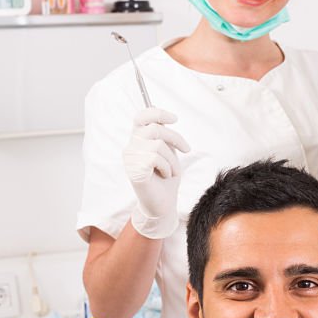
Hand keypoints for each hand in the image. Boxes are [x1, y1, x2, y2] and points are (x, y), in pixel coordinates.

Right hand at [123, 107, 190, 239]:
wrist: (162, 204)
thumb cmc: (166, 179)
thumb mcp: (168, 153)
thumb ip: (163, 136)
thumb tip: (163, 115)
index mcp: (138, 141)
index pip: (141, 117)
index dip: (157, 112)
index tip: (174, 118)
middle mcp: (131, 147)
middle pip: (154, 128)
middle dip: (175, 138)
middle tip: (186, 149)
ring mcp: (131, 159)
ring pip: (158, 144)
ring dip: (172, 159)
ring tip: (170, 170)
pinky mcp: (134, 169)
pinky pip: (156, 158)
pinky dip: (167, 167)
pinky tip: (164, 176)